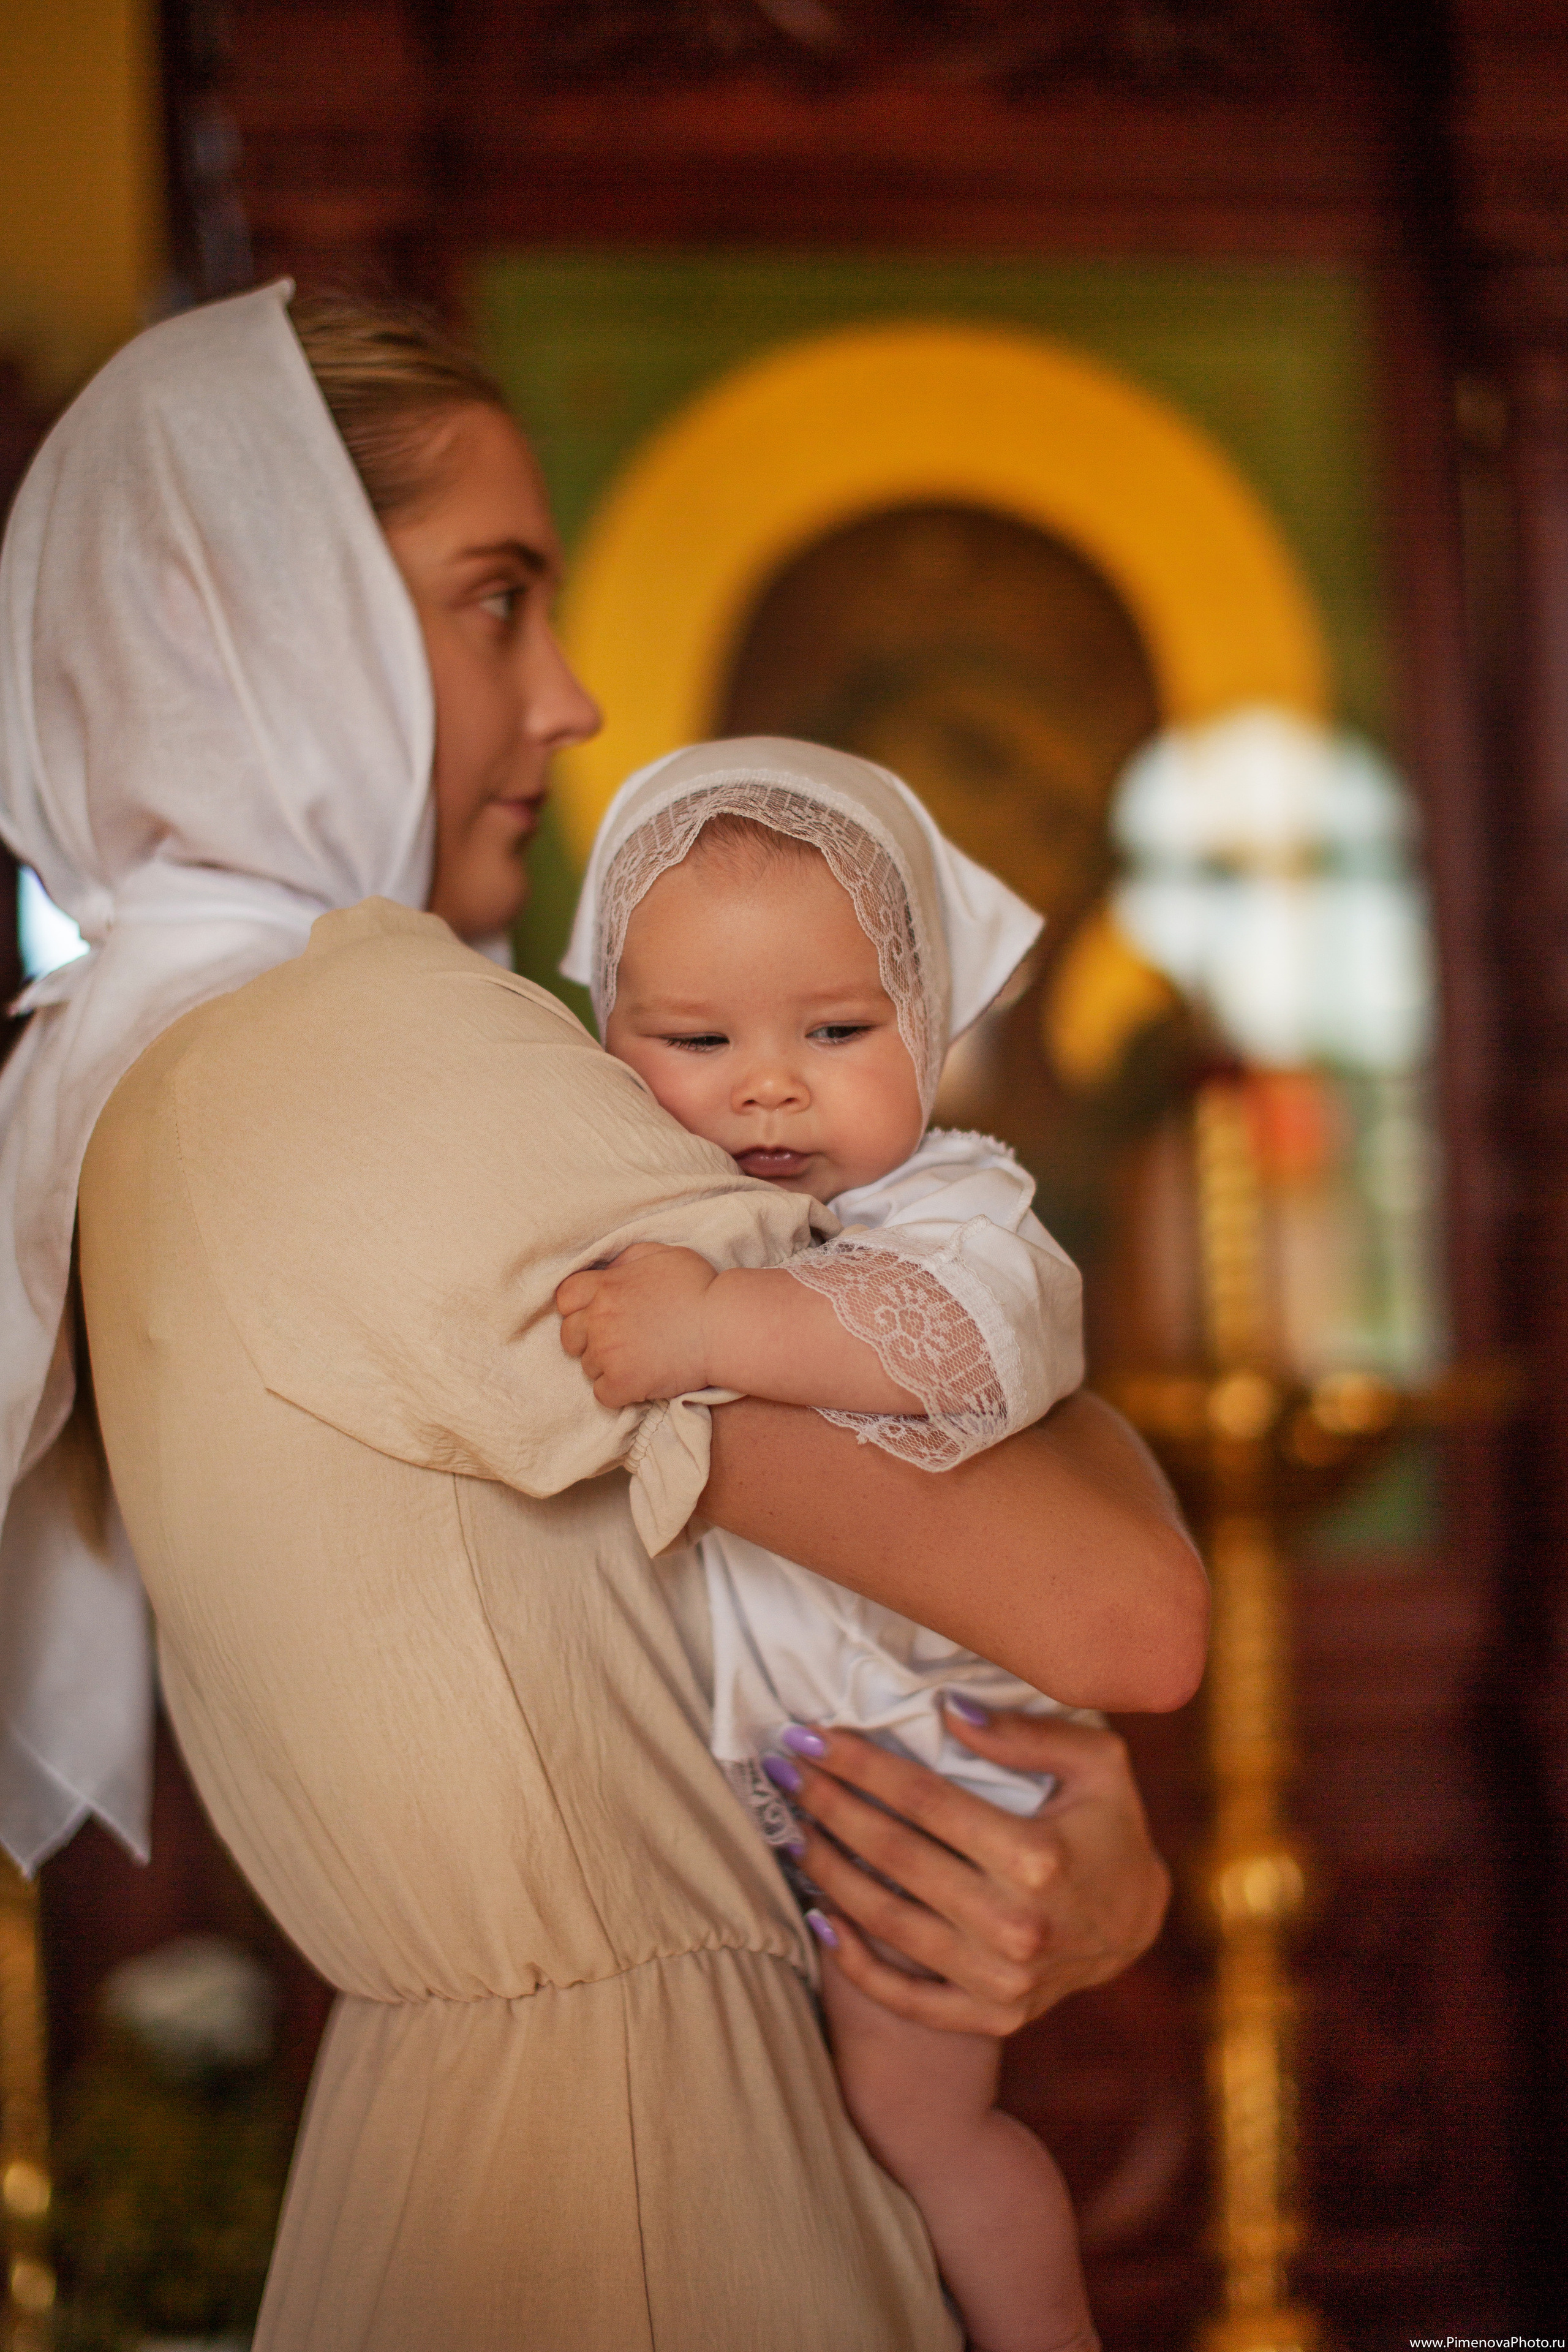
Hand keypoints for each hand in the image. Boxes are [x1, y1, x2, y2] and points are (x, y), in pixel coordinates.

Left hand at [555, 1243, 717, 1406]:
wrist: (723, 1327)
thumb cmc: (699, 1287)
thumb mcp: (661, 1255)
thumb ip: (626, 1259)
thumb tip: (608, 1269)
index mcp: (605, 1288)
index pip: (565, 1299)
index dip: (578, 1308)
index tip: (597, 1314)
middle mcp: (599, 1320)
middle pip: (570, 1337)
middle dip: (588, 1339)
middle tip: (619, 1341)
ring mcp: (608, 1354)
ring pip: (588, 1367)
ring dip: (607, 1366)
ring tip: (638, 1359)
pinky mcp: (622, 1383)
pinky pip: (602, 1394)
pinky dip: (617, 1392)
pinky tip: (639, 1381)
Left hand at [778, 1711, 1168, 2035]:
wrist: (1140, 1927)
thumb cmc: (1110, 1828)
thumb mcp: (1098, 1764)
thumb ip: (1027, 1734)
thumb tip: (948, 1711)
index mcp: (1039, 1857)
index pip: (923, 1801)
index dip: (860, 1764)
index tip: (812, 1735)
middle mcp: (1016, 1924)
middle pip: (892, 1855)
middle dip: (828, 1805)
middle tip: (784, 1769)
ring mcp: (1001, 1980)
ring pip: (886, 1921)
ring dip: (826, 1871)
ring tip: (791, 1829)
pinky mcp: (992, 2016)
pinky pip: (907, 1997)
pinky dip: (855, 1962)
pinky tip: (820, 1919)